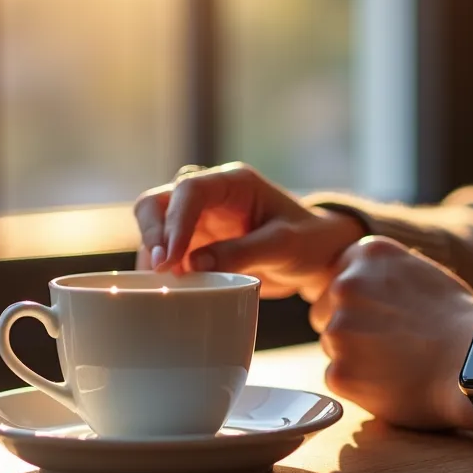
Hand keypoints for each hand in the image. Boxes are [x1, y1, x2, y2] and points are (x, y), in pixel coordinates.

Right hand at [133, 162, 364, 299]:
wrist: (319, 257)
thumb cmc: (310, 241)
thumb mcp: (285, 245)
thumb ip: (243, 252)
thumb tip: (195, 265)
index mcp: (233, 183)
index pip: (190, 191)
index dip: (175, 222)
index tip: (171, 259)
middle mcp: (210, 196)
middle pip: (159, 202)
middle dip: (153, 234)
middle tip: (161, 270)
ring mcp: (200, 220)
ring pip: (156, 226)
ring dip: (153, 253)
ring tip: (162, 284)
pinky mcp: (196, 244)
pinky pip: (167, 252)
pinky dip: (162, 268)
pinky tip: (167, 289)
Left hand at [310, 236, 472, 430]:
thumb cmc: (458, 323)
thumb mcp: (419, 272)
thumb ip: (378, 274)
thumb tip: (349, 283)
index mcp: (365, 253)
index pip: (337, 279)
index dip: (362, 302)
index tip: (389, 316)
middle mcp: (345, 285)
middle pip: (325, 312)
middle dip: (351, 328)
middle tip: (393, 342)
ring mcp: (339, 329)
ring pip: (332, 346)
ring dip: (355, 356)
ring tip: (399, 361)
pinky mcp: (338, 371)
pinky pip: (337, 377)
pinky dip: (359, 385)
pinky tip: (393, 381)